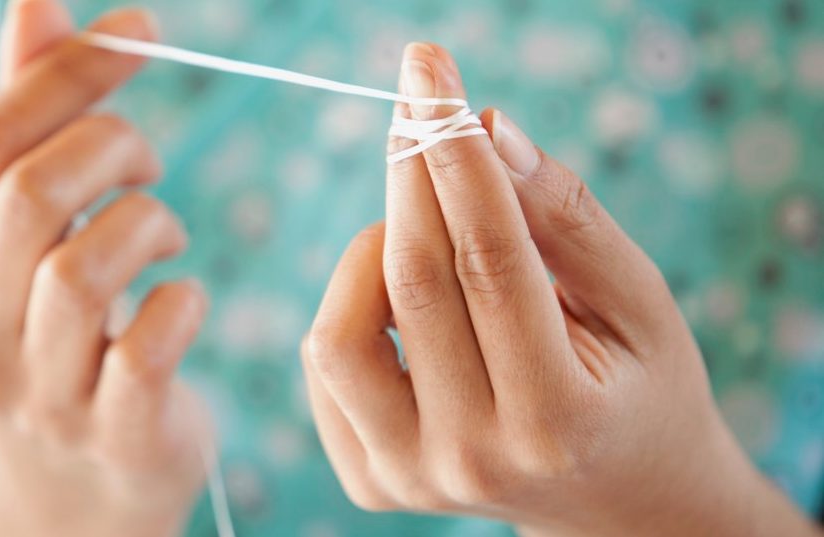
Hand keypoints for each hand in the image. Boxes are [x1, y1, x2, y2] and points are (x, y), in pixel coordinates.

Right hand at [0, 3, 208, 535]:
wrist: (79, 486)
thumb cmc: (54, 336)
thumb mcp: (20, 243)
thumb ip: (27, 127)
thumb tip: (37, 0)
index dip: (69, 74)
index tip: (142, 29)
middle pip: (32, 194)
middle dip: (113, 144)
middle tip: (146, 160)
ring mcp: (36, 397)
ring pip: (85, 266)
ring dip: (148, 221)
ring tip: (162, 233)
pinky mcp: (113, 434)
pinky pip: (148, 346)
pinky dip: (183, 302)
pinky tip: (184, 302)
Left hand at [303, 43, 819, 536]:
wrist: (618, 499)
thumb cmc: (641, 390)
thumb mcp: (639, 302)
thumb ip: (566, 219)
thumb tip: (486, 128)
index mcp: (558, 420)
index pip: (491, 260)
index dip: (455, 155)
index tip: (432, 72)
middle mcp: (473, 458)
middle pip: (412, 282)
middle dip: (408, 169)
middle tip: (418, 96)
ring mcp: (410, 478)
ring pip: (341, 328)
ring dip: (376, 247)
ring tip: (431, 231)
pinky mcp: (370, 478)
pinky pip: (326, 362)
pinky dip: (356, 300)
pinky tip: (408, 293)